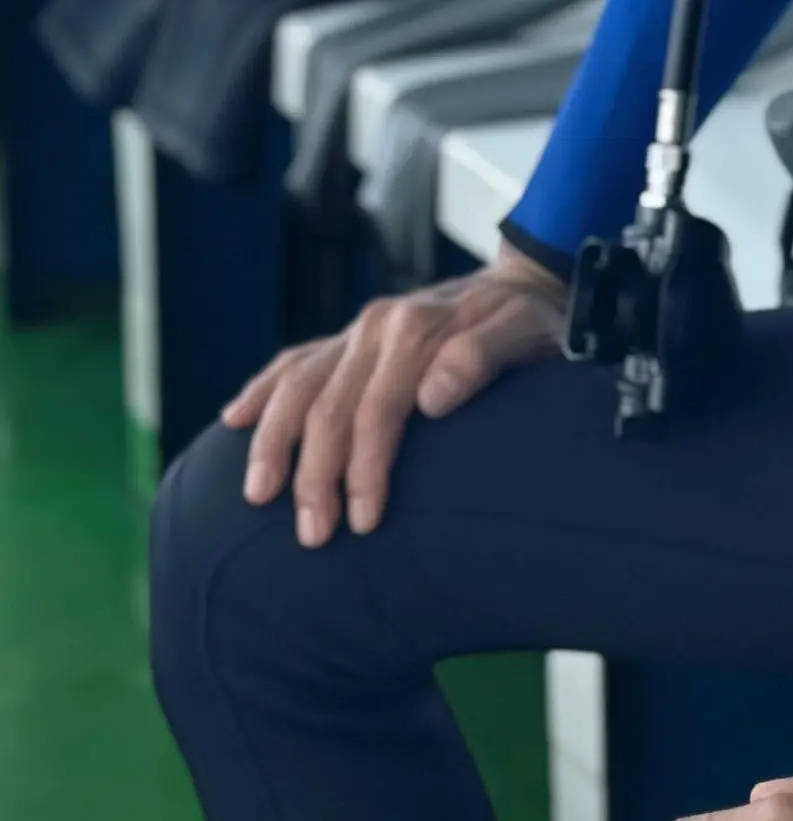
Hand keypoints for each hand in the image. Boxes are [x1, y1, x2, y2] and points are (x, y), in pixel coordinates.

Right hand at [220, 238, 567, 546]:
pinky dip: (263, 389)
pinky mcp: (349, 339)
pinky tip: (234, 420)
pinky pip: (294, 360)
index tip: (364, 522)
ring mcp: (358, 331)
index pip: (377, 410)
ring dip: (273, 441)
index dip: (365, 468)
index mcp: (416, 328)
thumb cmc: (530, 320)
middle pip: (328, 406)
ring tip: (257, 496)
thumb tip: (433, 397)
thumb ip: (484, 355)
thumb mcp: (526, 332)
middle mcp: (378, 326)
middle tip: (313, 537)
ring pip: (298, 385)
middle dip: (314, 475)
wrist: (527, 283)